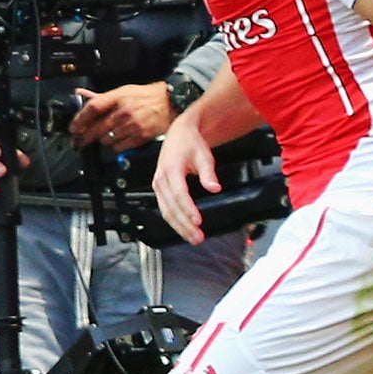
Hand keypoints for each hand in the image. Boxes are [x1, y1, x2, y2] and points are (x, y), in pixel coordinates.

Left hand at [68, 83, 172, 151]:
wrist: (170, 103)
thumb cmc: (147, 97)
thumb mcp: (123, 91)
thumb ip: (101, 96)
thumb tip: (82, 94)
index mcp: (118, 97)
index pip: (92, 108)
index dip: (79, 120)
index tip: (73, 128)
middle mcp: (124, 111)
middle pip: (96, 128)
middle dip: (84, 137)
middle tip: (79, 141)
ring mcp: (132, 125)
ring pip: (106, 140)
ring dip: (103, 140)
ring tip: (107, 136)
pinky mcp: (140, 136)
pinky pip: (119, 147)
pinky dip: (115, 146)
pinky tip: (118, 140)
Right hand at [151, 116, 218, 244]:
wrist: (179, 134)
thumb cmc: (191, 143)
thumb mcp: (204, 155)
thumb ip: (208, 173)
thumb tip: (214, 188)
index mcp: (171, 169)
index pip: (179, 194)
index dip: (188, 209)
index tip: (198, 221)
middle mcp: (161, 179)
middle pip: (171, 207)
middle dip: (184, 225)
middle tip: (198, 237)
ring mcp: (158, 185)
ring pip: (166, 211)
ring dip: (178, 227)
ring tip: (193, 238)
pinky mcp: (159, 189)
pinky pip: (164, 208)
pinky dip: (174, 221)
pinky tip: (184, 230)